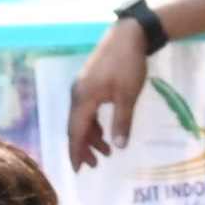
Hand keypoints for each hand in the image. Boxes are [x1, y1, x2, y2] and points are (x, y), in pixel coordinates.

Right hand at [63, 11, 157, 168]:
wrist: (128, 35)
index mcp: (83, 98)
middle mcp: (77, 94)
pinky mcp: (88, 82)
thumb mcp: (128, 96)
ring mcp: (81, 87)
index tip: (77, 170)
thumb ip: (121, 122)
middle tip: (95, 165)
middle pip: (75, 127)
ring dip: (91, 136)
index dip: (76, 151)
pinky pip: (86, 109)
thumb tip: (118, 147)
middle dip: (83, 147)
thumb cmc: (128, 65)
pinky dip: (93, 123)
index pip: (76, 131)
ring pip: (81, 118)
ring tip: (106, 151)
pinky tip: (104, 130)